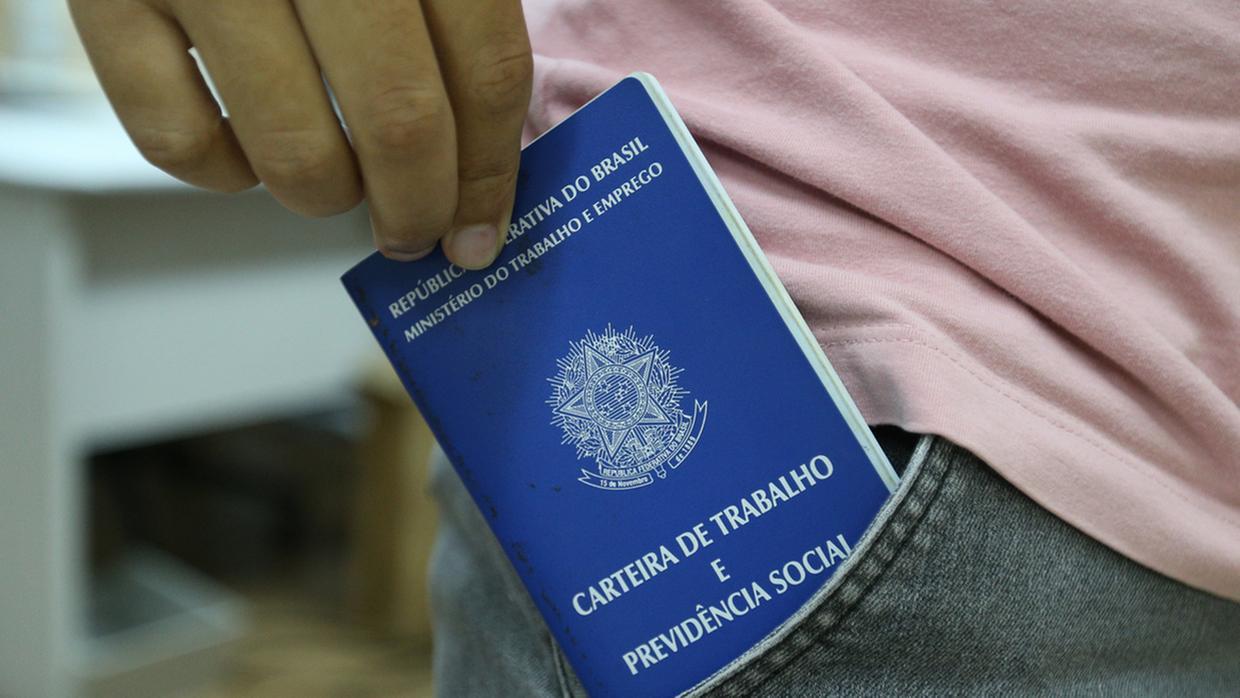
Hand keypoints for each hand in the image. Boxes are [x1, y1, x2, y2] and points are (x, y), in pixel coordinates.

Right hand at [69, 0, 532, 268]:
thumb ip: (455, 10)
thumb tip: (482, 154)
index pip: (486, 68)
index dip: (492, 170)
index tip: (482, 227)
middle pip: (401, 122)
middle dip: (419, 206)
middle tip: (415, 230)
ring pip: (297, 153)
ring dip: (329, 197)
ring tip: (335, 181)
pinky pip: (180, 143)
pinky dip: (225, 174)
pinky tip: (245, 145)